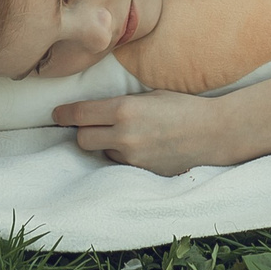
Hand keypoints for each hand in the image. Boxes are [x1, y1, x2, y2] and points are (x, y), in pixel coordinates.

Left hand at [53, 91, 238, 174]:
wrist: (213, 133)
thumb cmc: (184, 107)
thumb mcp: (150, 96)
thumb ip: (122, 103)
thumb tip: (98, 109)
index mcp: (124, 109)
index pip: (80, 114)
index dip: (65, 114)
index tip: (57, 115)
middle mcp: (124, 135)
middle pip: (83, 139)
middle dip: (82, 131)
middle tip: (88, 125)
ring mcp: (133, 157)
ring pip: (102, 153)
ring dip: (105, 145)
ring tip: (125, 135)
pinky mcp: (142, 173)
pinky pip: (121, 164)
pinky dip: (123, 156)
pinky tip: (139, 147)